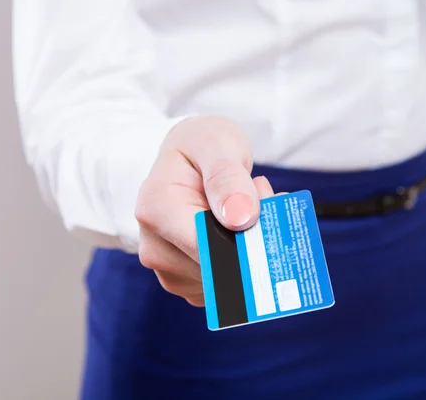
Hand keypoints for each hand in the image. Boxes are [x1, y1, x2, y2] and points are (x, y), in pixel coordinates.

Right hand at [135, 116, 274, 305]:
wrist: (189, 155)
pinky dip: (244, 257)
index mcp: (156, 210)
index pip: (209, 248)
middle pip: (220, 267)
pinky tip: (242, 224)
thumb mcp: (217, 144)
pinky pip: (226, 282)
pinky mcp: (187, 280)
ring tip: (250, 203)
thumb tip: (241, 219)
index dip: (247, 237)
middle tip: (264, 196)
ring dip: (251, 247)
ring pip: (228, 278)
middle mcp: (155, 247)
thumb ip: (228, 178)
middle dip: (253, 239)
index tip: (270, 206)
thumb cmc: (201, 145)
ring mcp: (169, 268)